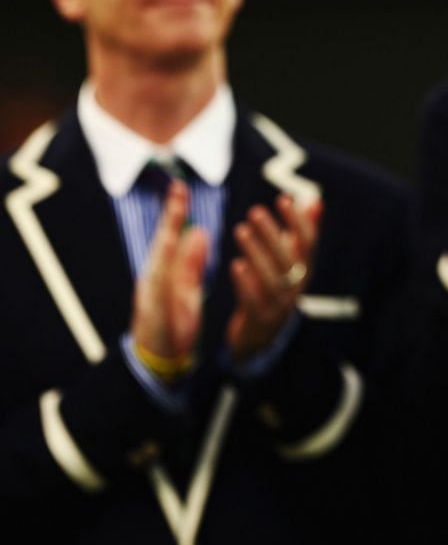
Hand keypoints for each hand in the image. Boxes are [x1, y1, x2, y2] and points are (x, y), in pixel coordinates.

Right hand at [130, 180, 208, 371]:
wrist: (156, 358)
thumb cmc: (171, 320)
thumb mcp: (185, 288)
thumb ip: (191, 262)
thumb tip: (199, 232)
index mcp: (160, 274)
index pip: (168, 238)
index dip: (174, 213)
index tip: (181, 186)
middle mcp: (153, 283)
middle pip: (161, 247)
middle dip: (169, 220)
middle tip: (178, 191)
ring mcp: (153, 301)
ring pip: (161, 272)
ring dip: (169, 248)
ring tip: (180, 223)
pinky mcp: (158, 321)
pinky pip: (164, 302)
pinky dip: (170, 288)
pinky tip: (174, 277)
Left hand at [227, 194, 320, 364]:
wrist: (262, 337)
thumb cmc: (275, 289)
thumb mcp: (291, 262)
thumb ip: (301, 232)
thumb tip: (315, 201)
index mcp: (304, 270)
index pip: (308, 242)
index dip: (298, 221)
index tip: (283, 200)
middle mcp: (296, 286)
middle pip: (288, 258)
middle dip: (273, 233)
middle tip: (255, 211)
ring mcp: (280, 304)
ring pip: (272, 277)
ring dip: (257, 252)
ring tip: (241, 230)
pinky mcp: (261, 319)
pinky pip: (254, 300)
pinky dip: (246, 283)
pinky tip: (236, 264)